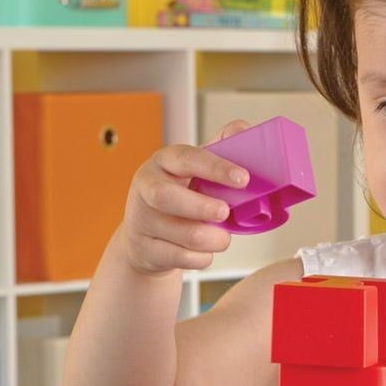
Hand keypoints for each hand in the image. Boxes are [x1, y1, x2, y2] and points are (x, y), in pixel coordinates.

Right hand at [121, 119, 251, 275]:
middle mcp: (147, 187)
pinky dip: (201, 257)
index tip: (243, 178)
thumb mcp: (197, 169)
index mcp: (164, 162)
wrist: (146, 236)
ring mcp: (141, 219)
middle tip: (226, 212)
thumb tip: (243, 128)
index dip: (216, 167)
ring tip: (222, 237)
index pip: (187, 158)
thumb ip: (221, 148)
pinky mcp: (144, 248)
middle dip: (202, 207)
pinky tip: (205, 251)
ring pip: (181, 233)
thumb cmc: (182, 196)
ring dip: (212, 239)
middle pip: (167, 197)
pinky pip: (180, 257)